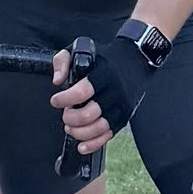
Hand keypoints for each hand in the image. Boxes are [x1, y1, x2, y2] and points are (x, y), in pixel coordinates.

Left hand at [51, 31, 152, 157]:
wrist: (137, 59)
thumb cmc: (106, 56)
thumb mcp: (80, 48)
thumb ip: (63, 61)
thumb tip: (57, 80)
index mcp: (104, 74)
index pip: (83, 91)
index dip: (65, 99)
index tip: (56, 100)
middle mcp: (114, 91)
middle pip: (89, 114)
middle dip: (70, 118)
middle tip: (65, 114)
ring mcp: (121, 106)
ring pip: (99, 128)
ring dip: (80, 133)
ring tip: (70, 127)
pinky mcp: (125, 117)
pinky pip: (109, 135)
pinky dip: (94, 143)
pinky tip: (82, 145)